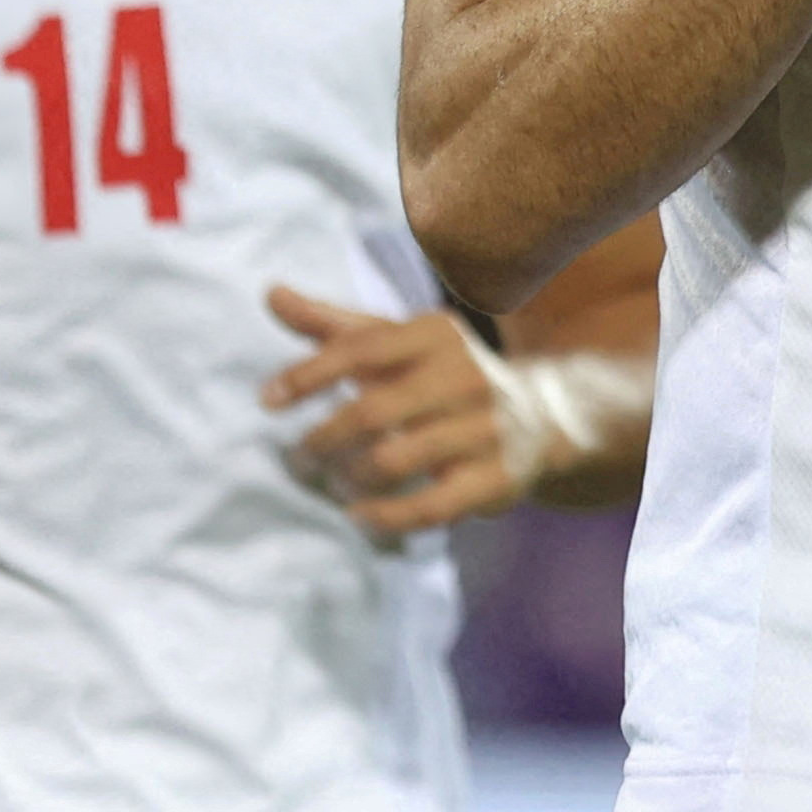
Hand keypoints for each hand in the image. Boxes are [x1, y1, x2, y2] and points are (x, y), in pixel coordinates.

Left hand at [265, 288, 567, 538]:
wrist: (543, 408)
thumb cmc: (443, 373)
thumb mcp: (396, 341)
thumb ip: (333, 325)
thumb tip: (271, 294)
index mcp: (435, 334)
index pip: (361, 348)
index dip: (308, 373)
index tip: (268, 400)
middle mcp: (463, 376)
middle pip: (372, 412)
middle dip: (322, 441)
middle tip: (299, 461)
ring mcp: (483, 429)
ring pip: (393, 462)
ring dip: (348, 479)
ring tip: (334, 484)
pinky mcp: (495, 478)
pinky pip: (430, 507)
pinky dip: (386, 517)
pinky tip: (360, 516)